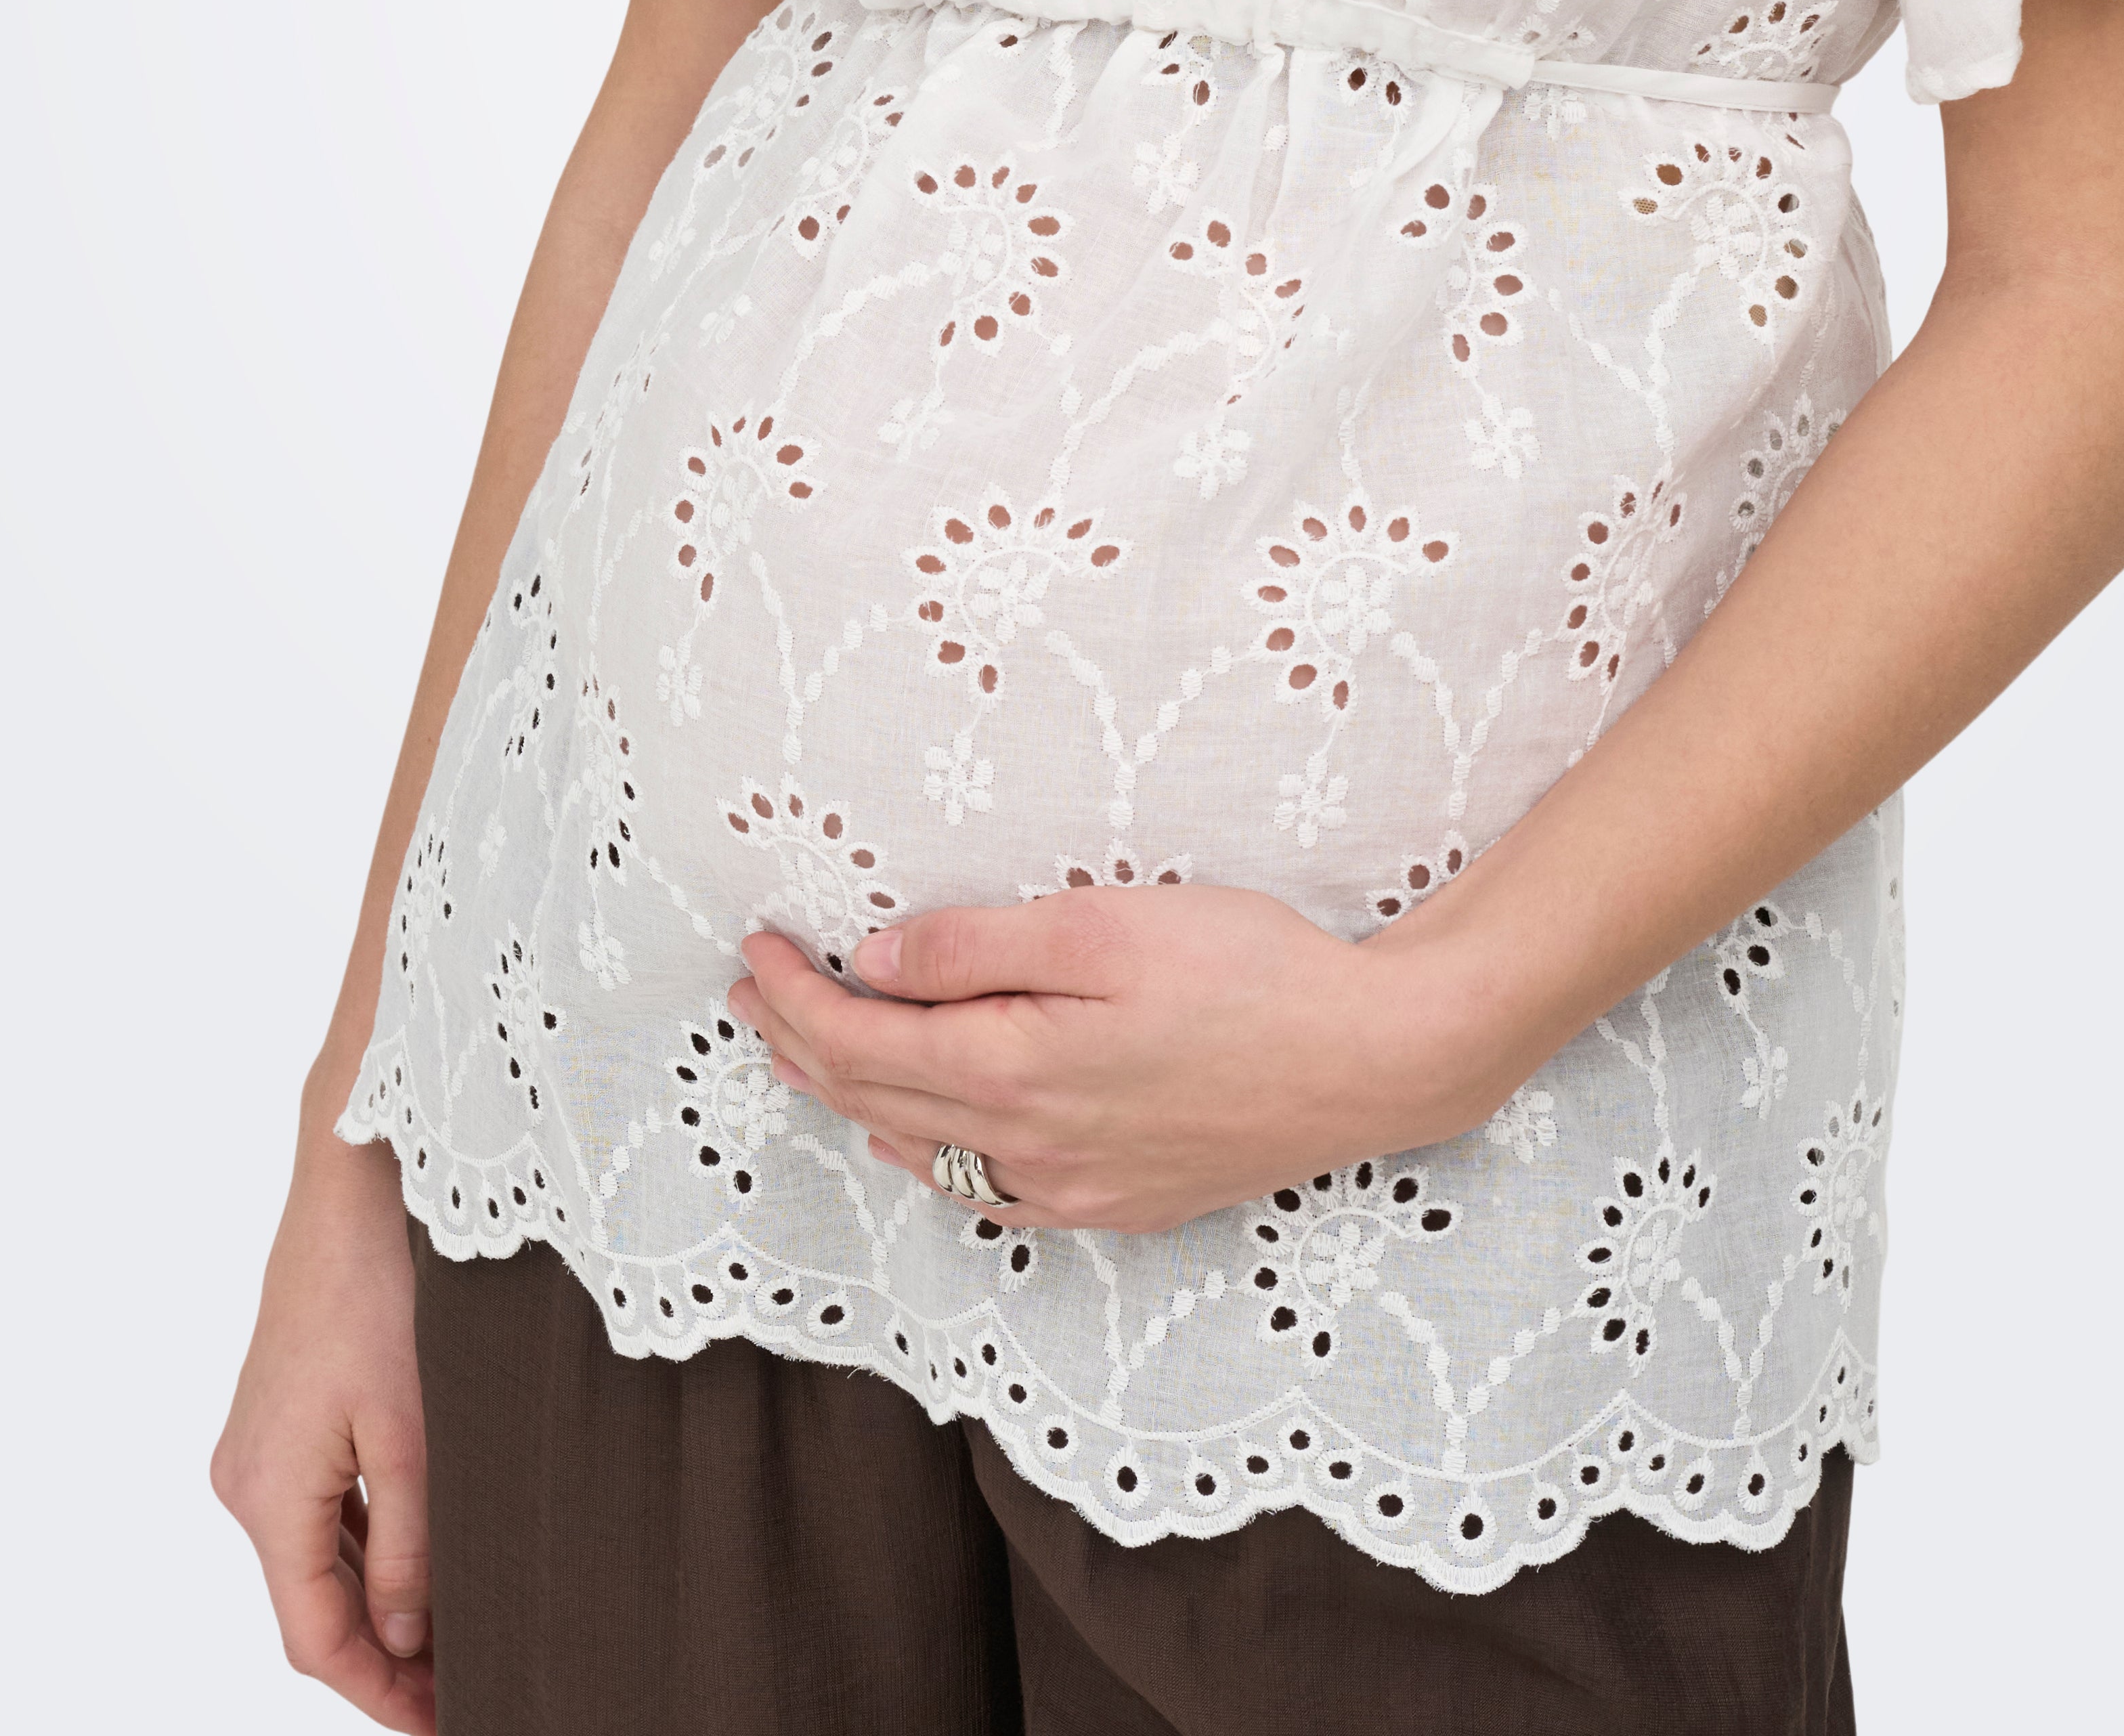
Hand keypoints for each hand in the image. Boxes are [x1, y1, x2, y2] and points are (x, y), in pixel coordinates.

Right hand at [211, 1128, 435, 1730]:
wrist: (353, 1177)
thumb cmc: (382, 1289)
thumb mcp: (413, 1433)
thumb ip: (408, 1550)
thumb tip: (401, 1643)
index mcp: (265, 1495)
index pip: (316, 1638)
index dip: (379, 1694)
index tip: (444, 1724)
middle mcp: (245, 1479)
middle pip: (313, 1604)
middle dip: (385, 1657)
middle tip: (466, 1688)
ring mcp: (258, 1444)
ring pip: (318, 1557)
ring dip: (378, 1603)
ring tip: (457, 1637)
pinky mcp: (280, 1413)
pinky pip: (321, 1507)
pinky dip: (367, 1547)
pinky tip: (422, 1559)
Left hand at [727, 884, 1517, 1234]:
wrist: (1371, 1058)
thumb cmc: (1250, 970)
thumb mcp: (1105, 922)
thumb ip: (978, 945)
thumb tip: (874, 961)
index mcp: (1018, 1067)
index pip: (864, 1038)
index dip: (797, 992)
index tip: (756, 943)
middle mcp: (1032, 1146)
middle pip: (878, 1099)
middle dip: (802, 1042)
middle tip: (752, 990)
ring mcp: (1076, 1187)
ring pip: (926, 1152)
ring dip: (851, 1101)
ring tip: (802, 1054)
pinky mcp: (1119, 1202)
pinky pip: (989, 1195)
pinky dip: (929, 1158)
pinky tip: (915, 1140)